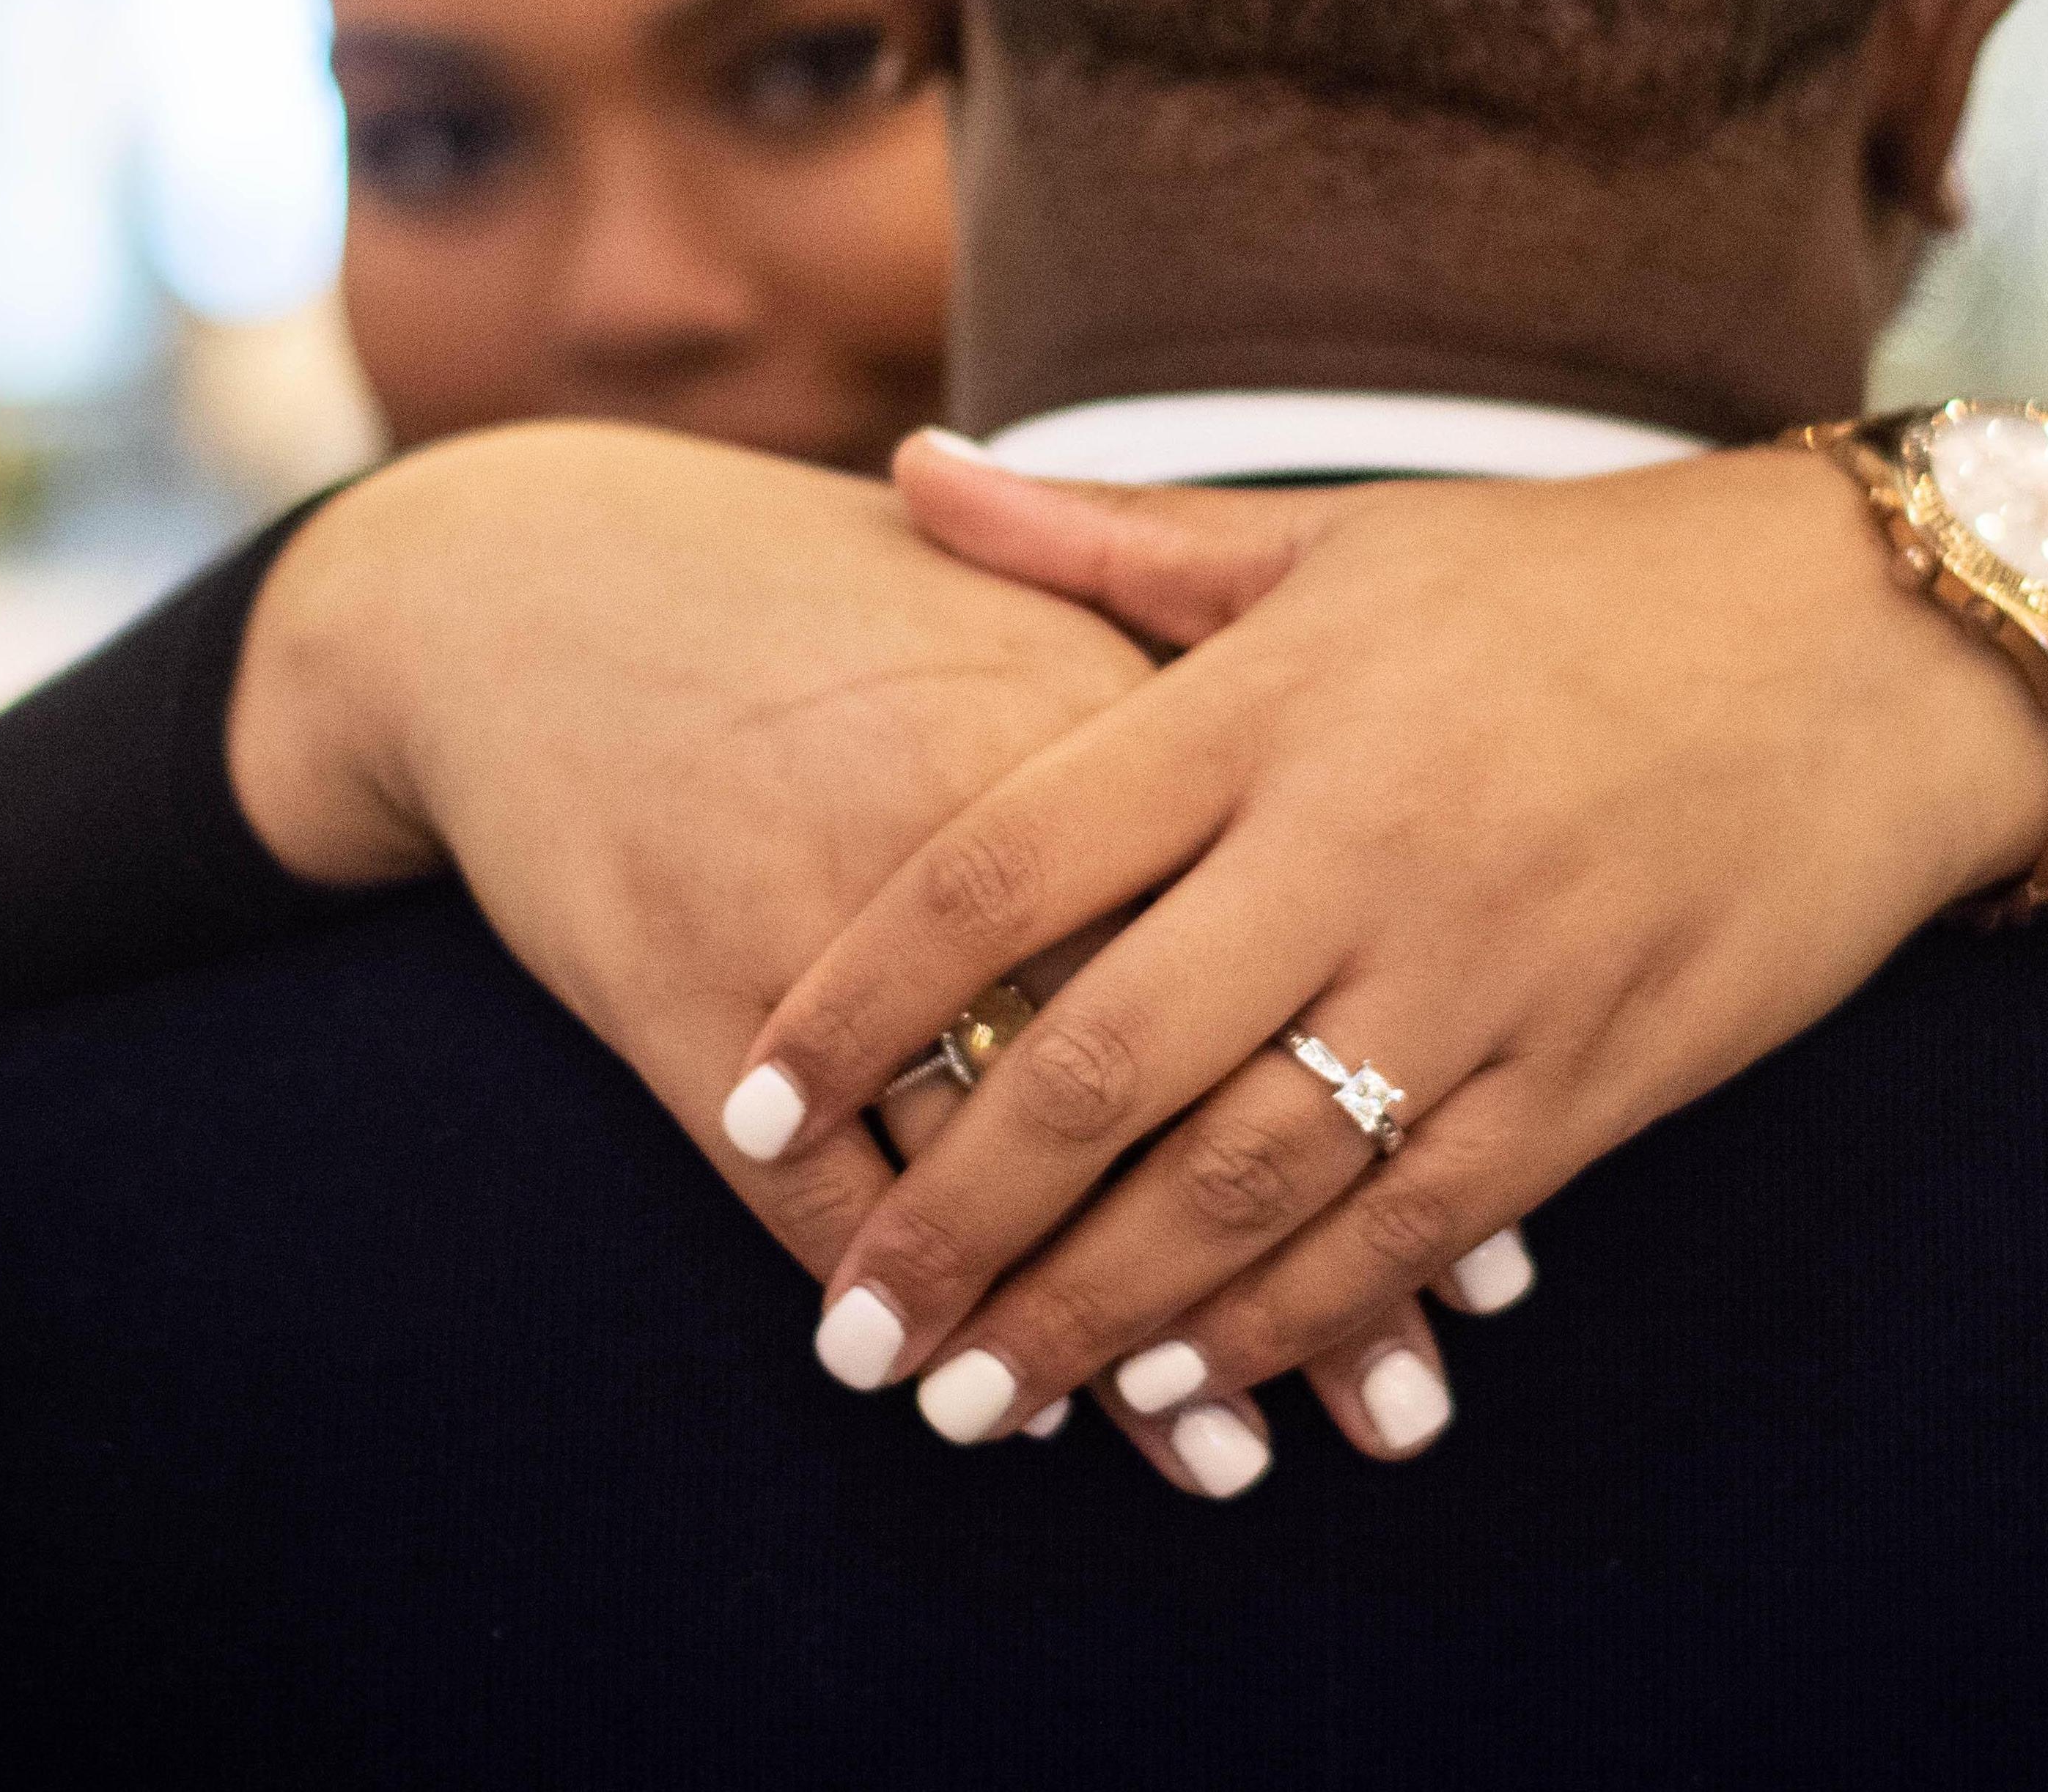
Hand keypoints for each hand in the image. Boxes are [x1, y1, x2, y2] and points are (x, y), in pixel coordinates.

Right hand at [221, 419, 1446, 1489]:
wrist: (550, 587)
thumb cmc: (829, 598)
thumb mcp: (1021, 605)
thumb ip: (1190, 687)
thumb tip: (1372, 819)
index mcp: (1080, 718)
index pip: (1279, 944)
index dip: (1389, 1092)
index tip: (1498, 1235)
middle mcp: (974, 831)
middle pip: (1170, 1079)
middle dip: (1299, 1251)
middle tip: (1411, 1400)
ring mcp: (828, 926)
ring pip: (1008, 1175)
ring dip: (1123, 1334)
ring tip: (1244, 1460)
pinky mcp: (694, 998)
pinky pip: (830, 1199)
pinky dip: (933, 1306)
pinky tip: (1023, 1408)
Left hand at [729, 437, 2047, 1478]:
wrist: (1859, 649)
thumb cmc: (1568, 581)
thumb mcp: (1333, 532)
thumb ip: (1101, 543)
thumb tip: (907, 477)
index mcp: (1265, 703)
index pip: (1005, 866)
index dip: (860, 994)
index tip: (753, 1095)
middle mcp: (1353, 846)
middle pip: (1096, 1064)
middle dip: (948, 1214)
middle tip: (843, 1323)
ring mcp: (1478, 974)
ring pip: (1243, 1183)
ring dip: (1091, 1309)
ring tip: (971, 1397)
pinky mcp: (1588, 1074)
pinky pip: (1406, 1229)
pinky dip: (1285, 1319)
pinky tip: (1184, 1380)